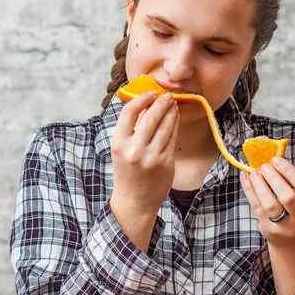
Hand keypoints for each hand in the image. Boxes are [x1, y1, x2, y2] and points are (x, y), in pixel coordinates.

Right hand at [111, 91, 179, 216]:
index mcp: (119, 144)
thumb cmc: (127, 172)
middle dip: (161, 102)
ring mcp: (151, 157)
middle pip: (151, 116)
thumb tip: (144, 105)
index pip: (129, 112)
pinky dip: (175, 125)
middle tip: (167, 95)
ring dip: (171, 112)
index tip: (150, 93)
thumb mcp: (121, 150)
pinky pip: (172, 138)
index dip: (142, 98)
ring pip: (165, 126)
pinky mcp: (165, 163)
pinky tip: (175, 118)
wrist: (134, 201)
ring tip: (173, 104)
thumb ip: (130, 130)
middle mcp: (134, 150)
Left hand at [240, 157, 294, 247]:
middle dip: (274, 179)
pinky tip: (245, 177)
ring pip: (270, 205)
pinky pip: (256, 207)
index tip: (275, 160)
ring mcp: (285, 226)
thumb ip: (292, 181)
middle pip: (288, 197)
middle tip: (264, 166)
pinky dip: (249, 190)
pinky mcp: (269, 228)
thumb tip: (273, 158)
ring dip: (260, 185)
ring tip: (254, 172)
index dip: (289, 171)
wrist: (291, 239)